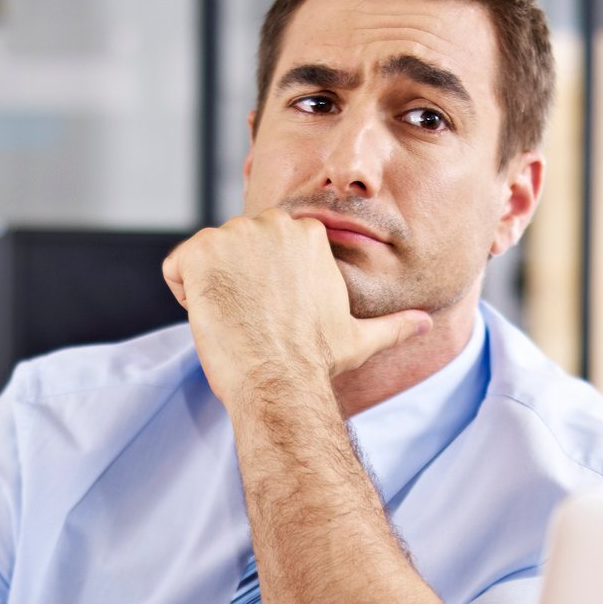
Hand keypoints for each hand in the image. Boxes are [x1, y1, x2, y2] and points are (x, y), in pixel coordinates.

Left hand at [161, 210, 429, 406]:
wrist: (278, 379)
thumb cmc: (317, 361)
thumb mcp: (360, 338)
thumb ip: (393, 325)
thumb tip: (427, 324)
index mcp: (308, 235)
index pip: (265, 247)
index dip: (262, 284)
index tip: (271, 314)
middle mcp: (272, 224)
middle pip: (233, 248)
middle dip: (235, 281)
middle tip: (252, 320)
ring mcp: (234, 235)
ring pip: (205, 258)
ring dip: (210, 289)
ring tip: (235, 321)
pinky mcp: (199, 251)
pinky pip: (175, 268)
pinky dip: (183, 293)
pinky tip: (210, 317)